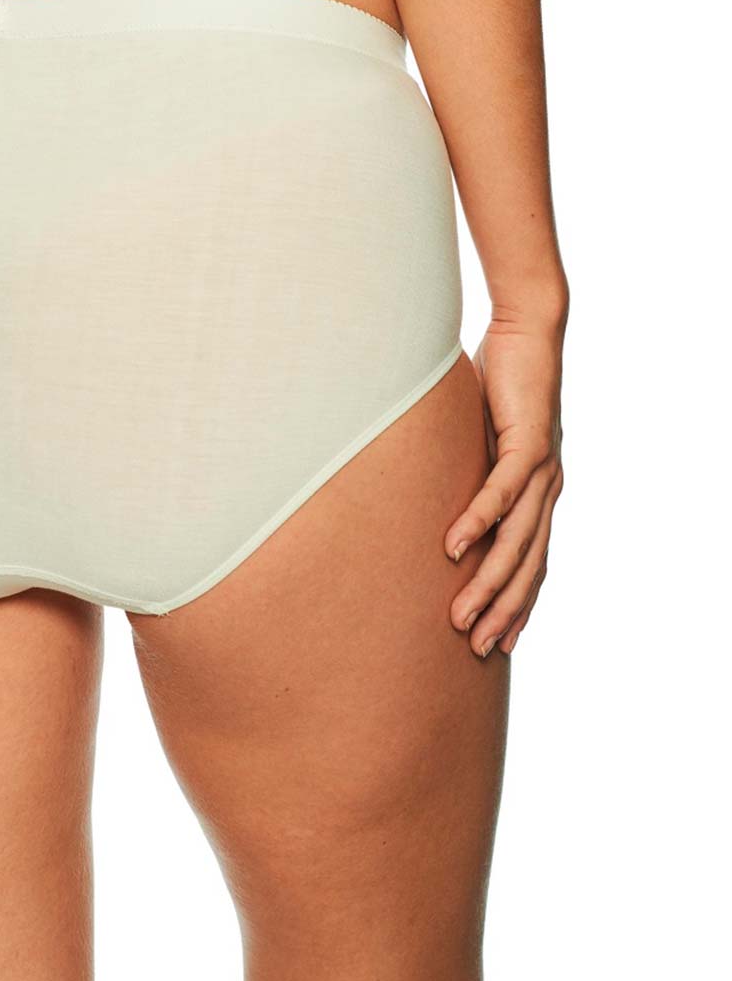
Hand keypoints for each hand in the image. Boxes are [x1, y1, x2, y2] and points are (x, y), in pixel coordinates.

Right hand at [445, 310, 564, 656]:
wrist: (530, 333)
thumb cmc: (499, 384)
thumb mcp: (478, 442)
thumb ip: (466, 474)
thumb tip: (432, 499)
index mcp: (539, 493)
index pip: (533, 562)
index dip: (519, 605)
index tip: (499, 642)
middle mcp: (547, 489)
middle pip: (529, 565)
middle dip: (504, 611)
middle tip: (478, 647)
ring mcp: (542, 469)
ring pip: (518, 541)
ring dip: (489, 582)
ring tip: (462, 615)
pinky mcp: (529, 444)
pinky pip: (500, 493)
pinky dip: (478, 523)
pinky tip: (454, 549)